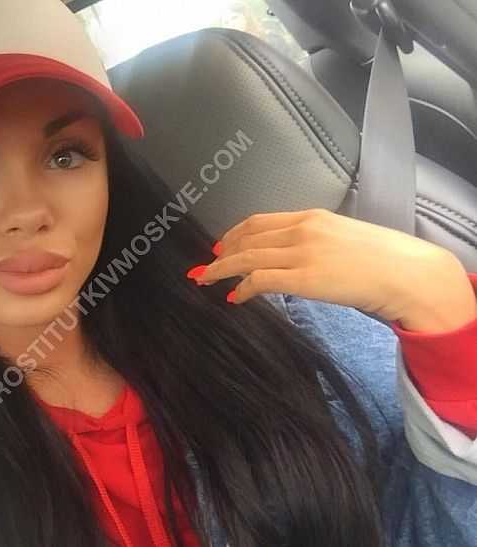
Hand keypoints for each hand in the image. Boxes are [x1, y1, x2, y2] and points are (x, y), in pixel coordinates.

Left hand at [188, 208, 475, 330]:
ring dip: (222, 270)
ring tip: (207, 280)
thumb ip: (315, 241)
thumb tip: (294, 257)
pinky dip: (242, 288)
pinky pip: (260, 281)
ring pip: (247, 258)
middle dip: (222, 253)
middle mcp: (301, 230)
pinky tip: (235, 298)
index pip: (260, 221)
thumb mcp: (343, 237)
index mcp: (311, 216)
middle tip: (206, 266)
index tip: (222, 245)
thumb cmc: (382, 258)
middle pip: (248, 239)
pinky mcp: (303, 279)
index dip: (235, 234)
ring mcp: (301, 253)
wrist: (407, 273)